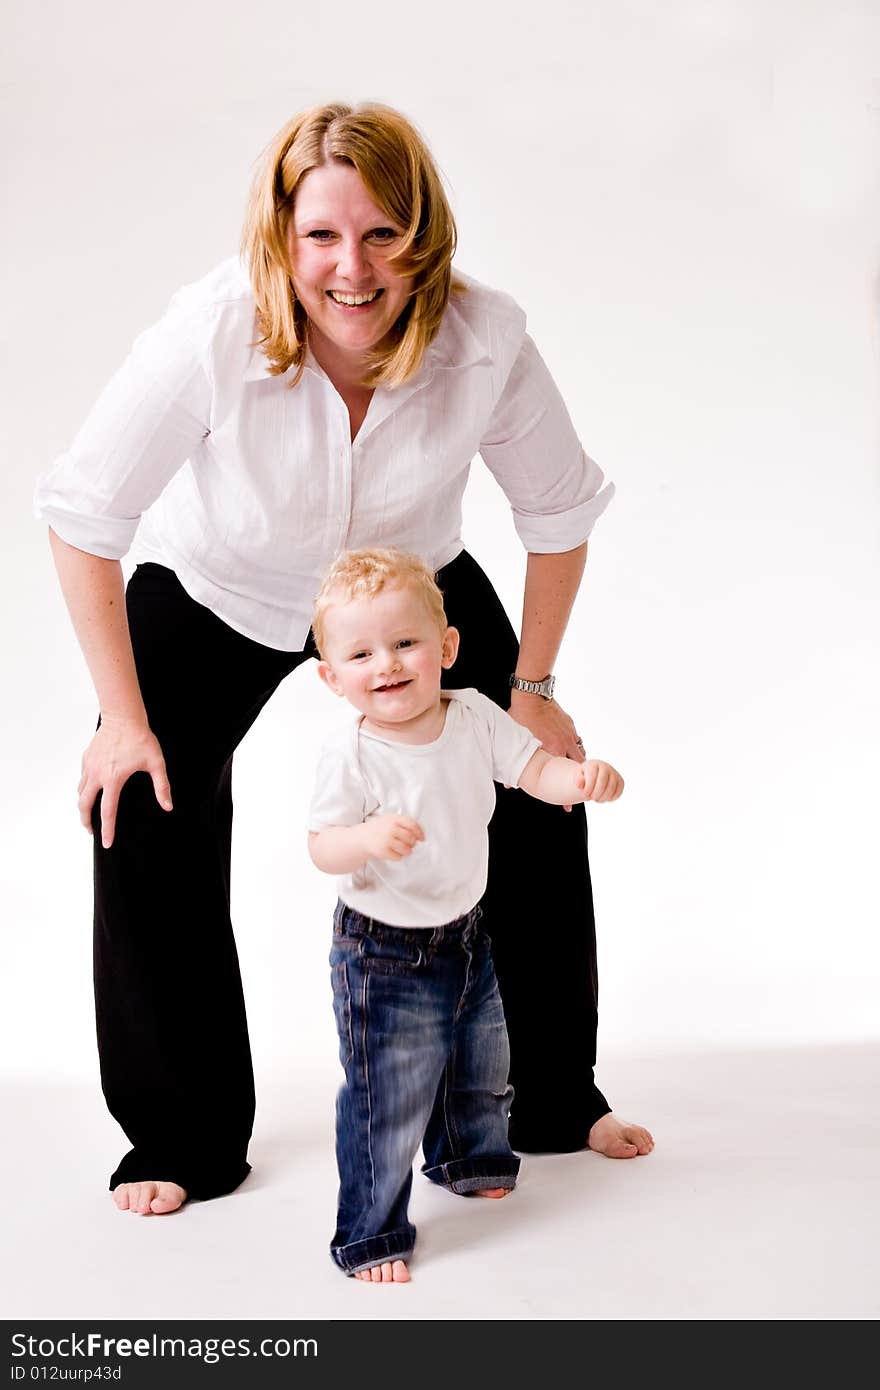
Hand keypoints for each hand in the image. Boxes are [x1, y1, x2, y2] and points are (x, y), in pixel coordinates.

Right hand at [78, 715, 172, 849]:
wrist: (123, 717)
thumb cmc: (140, 739)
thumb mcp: (156, 763)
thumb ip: (162, 786)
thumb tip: (168, 806)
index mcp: (113, 779)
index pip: (108, 811)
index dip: (107, 830)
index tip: (107, 842)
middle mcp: (97, 774)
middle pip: (84, 805)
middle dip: (86, 821)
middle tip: (92, 831)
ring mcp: (89, 766)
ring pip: (80, 792)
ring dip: (83, 805)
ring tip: (88, 814)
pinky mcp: (86, 758)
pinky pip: (82, 778)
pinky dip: (83, 788)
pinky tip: (90, 791)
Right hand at [362, 814, 424, 860]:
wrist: (362, 837)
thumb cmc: (379, 828)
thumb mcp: (390, 819)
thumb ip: (403, 823)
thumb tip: (420, 833)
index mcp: (393, 819)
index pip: (412, 824)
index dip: (419, 832)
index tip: (422, 838)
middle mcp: (390, 829)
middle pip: (410, 838)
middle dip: (413, 843)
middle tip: (411, 845)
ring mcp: (386, 840)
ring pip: (406, 849)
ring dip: (407, 851)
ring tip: (404, 850)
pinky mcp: (383, 851)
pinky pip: (398, 857)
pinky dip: (399, 856)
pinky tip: (395, 853)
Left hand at [508, 692, 586, 809]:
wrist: (533, 695)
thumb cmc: (522, 716)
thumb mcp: (516, 740)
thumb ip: (514, 762)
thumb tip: (507, 783)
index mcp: (552, 751)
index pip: (562, 778)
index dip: (566, 795)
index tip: (569, 807)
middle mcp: (564, 745)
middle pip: (578, 768)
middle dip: (581, 781)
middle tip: (582, 791)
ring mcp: (569, 734)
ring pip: (580, 754)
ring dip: (580, 765)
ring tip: (582, 773)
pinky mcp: (570, 724)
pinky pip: (576, 739)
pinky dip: (575, 746)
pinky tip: (573, 750)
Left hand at [576, 760, 623, 803]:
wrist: (594, 776)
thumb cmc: (584, 777)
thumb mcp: (578, 778)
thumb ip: (578, 780)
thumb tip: (579, 784)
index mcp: (594, 764)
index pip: (593, 776)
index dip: (589, 787)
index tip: (586, 794)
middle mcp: (606, 766)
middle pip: (603, 782)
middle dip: (596, 793)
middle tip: (592, 798)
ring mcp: (614, 773)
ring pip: (612, 788)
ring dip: (603, 797)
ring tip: (596, 799)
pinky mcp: (620, 781)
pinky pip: (618, 791)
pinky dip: (611, 798)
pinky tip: (604, 798)